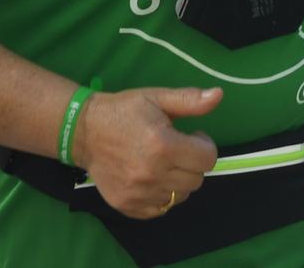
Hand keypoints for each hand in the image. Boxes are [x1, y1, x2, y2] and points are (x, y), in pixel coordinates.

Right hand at [72, 87, 220, 219]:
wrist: (84, 131)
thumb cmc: (123, 111)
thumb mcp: (156, 98)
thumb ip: (189, 100)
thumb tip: (219, 95)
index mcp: (163, 145)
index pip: (208, 159)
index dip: (203, 145)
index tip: (191, 136)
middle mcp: (153, 173)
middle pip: (197, 179)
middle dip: (191, 163)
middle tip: (174, 149)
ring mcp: (140, 193)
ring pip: (181, 196)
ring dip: (177, 180)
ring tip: (161, 163)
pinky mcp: (129, 206)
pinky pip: (161, 209)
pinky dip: (161, 195)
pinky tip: (150, 177)